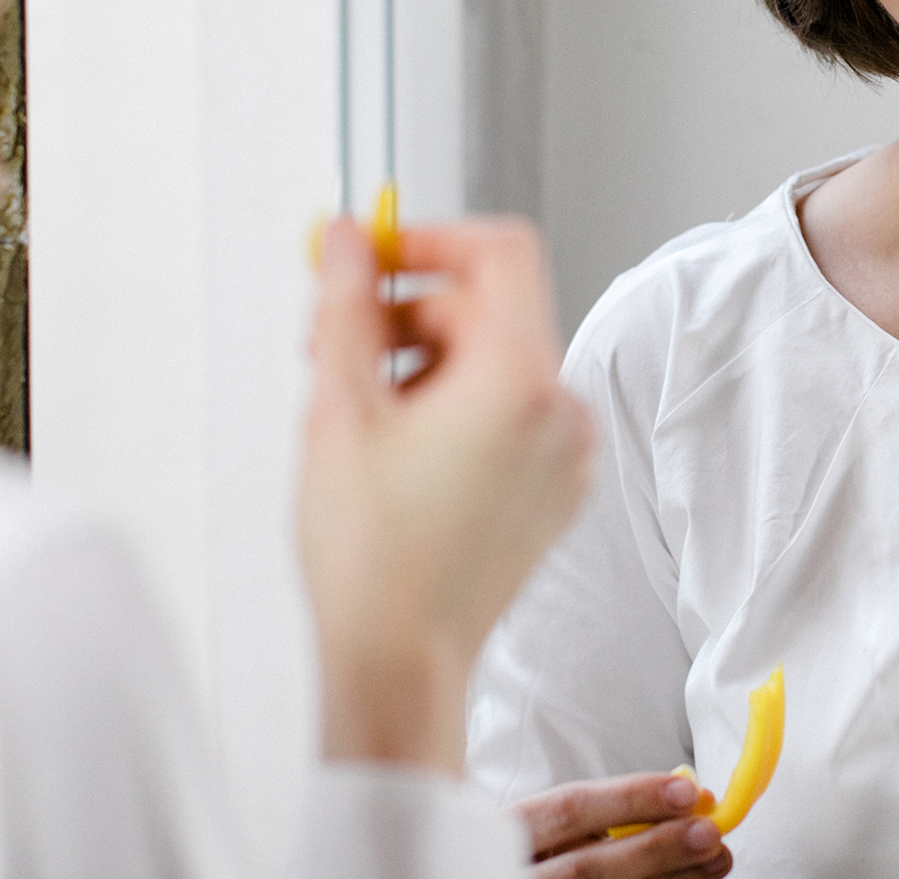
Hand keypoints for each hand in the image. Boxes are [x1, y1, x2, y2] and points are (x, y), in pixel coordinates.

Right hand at [299, 216, 596, 771]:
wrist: (401, 662)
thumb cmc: (369, 553)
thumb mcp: (339, 407)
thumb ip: (345, 303)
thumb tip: (348, 235)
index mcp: (519, 379)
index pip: (500, 252)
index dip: (432, 238)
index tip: (373, 255)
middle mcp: (561, 408)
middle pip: (490, 309)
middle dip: (409, 311)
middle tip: (332, 340)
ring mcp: (566, 453)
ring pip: (496, 363)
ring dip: (427, 361)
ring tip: (358, 409)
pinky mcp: (557, 489)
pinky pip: (512, 413)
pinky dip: (458, 407)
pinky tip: (399, 449)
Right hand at [512, 773, 732, 878]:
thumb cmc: (532, 855)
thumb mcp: (547, 825)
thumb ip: (600, 812)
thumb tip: (682, 797)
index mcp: (504, 832)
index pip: (569, 809)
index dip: (629, 799)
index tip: (686, 792)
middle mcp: (511, 873)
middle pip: (588, 868)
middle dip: (656, 848)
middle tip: (710, 834)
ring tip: (713, 861)